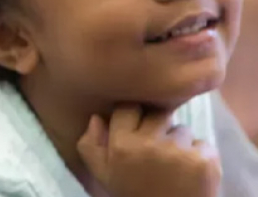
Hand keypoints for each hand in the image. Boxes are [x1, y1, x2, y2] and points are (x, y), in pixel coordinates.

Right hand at [77, 106, 220, 196]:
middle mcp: (149, 144)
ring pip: (182, 130)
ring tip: (175, 166)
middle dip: (160, 128)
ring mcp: (179, 151)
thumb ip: (91, 147)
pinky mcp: (204, 161)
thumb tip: (96, 118)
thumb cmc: (133, 195)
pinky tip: (192, 174)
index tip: (137, 130)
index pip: (128, 108)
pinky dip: (201, 157)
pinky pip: (204, 145)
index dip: (134, 117)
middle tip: (158, 152)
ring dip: (180, 143)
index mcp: (121, 145)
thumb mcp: (104, 176)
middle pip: (159, 115)